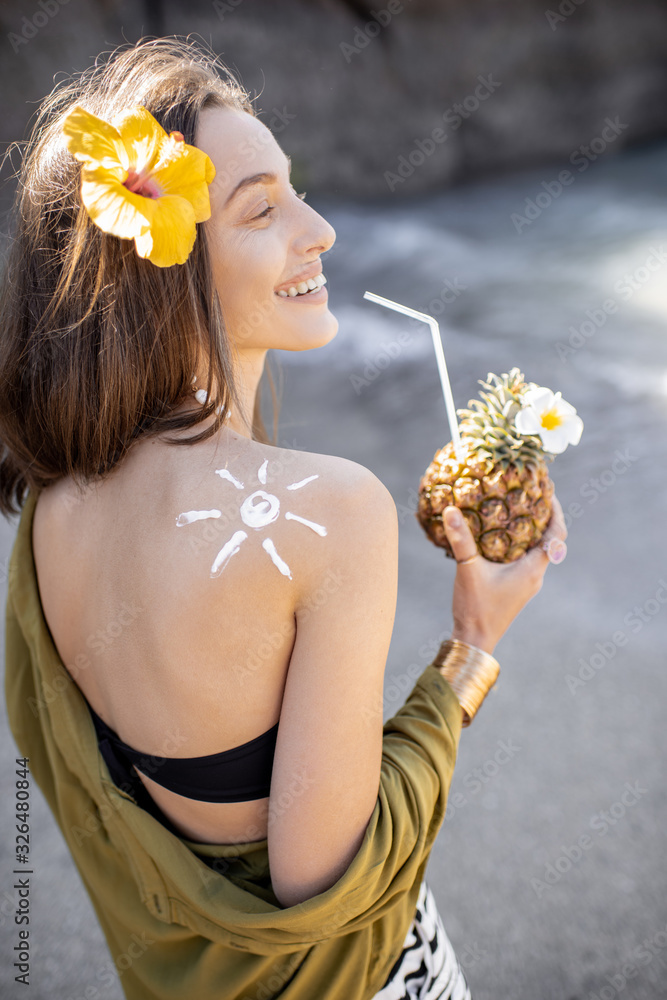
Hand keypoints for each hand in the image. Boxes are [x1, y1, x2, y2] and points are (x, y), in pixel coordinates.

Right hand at [441, 494, 567, 655]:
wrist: (475, 640)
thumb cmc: (476, 607)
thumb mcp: (467, 569)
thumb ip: (460, 539)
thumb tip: (451, 510)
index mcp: (532, 570)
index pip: (557, 536)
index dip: (556, 512)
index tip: (548, 492)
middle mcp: (535, 576)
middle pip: (549, 541)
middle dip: (542, 517)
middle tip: (531, 495)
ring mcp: (527, 584)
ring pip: (536, 551)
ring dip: (530, 532)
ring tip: (515, 510)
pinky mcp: (516, 589)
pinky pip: (524, 560)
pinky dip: (518, 545)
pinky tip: (499, 538)